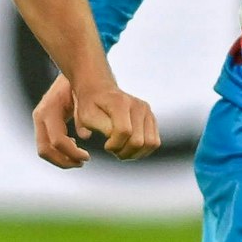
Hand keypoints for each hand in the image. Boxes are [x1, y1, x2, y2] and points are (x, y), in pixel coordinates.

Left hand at [32, 74, 160, 167]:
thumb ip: (100, 126)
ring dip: (135, 153)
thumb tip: (113, 136)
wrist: (98, 89)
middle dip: (124, 151)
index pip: (124, 132)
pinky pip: (154, 142)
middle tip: (112, 150)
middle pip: (139, 141)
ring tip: (121, 150)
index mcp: (121, 103)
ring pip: (151, 144)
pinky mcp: (151, 117)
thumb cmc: (89, 105)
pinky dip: (143, 150)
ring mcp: (147, 111)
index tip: (105, 145)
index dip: (115, 145)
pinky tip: (128, 147)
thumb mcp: (87, 116)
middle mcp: (138, 105)